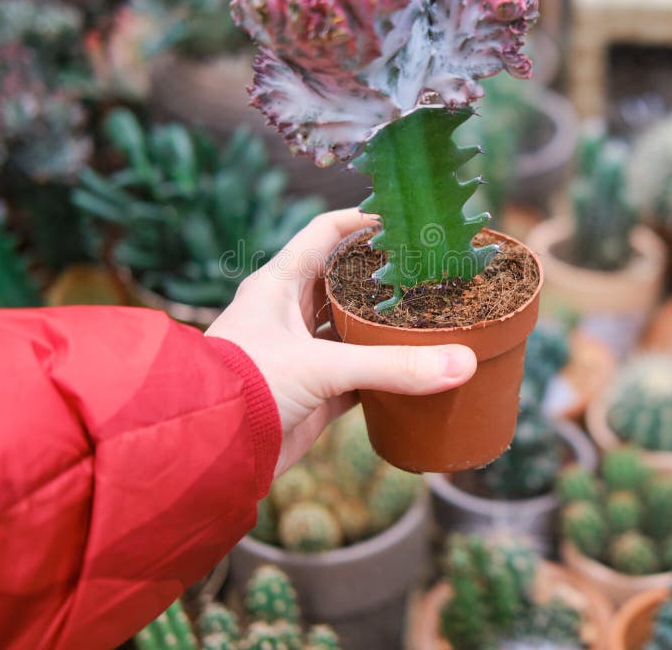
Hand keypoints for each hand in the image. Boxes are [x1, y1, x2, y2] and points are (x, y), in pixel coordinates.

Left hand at [206, 208, 476, 476]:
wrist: (210, 453)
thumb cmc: (245, 386)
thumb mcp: (319, 366)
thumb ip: (390, 366)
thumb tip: (461, 363)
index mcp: (280, 284)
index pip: (324, 232)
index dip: (361, 220)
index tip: (403, 218)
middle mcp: (290, 312)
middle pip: (345, 279)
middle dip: (383, 275)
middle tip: (428, 270)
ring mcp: (303, 352)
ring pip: (353, 328)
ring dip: (384, 326)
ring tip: (430, 314)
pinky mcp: (314, 391)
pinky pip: (358, 374)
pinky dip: (383, 372)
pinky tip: (415, 368)